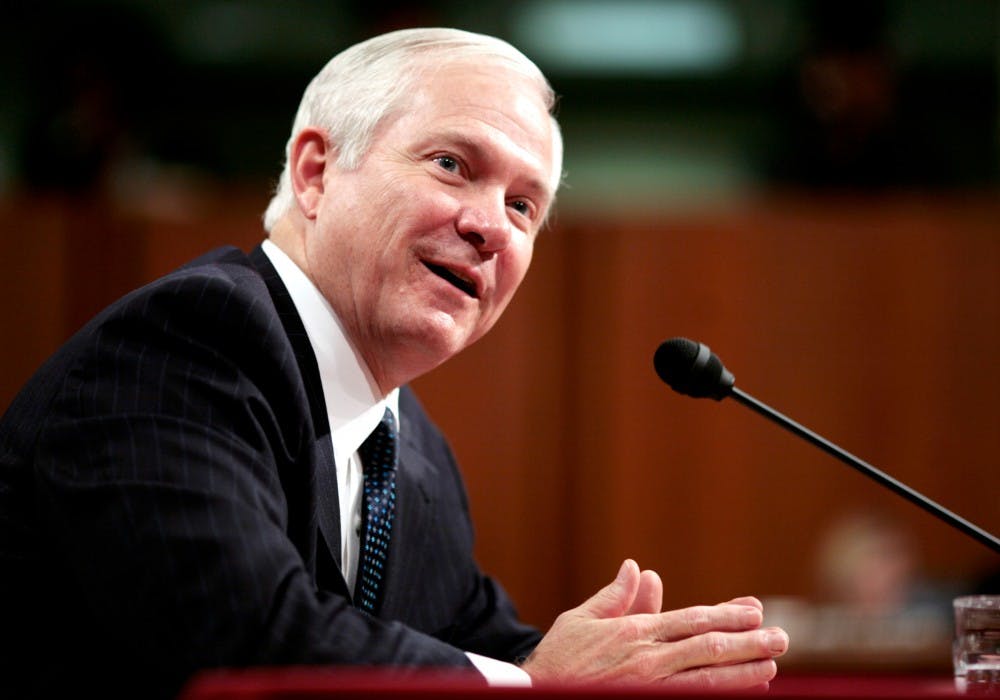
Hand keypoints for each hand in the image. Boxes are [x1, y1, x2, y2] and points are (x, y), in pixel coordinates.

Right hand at [520, 559, 788, 690]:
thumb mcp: (582, 620)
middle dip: (748, 642)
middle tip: (781, 638)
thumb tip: (636, 567)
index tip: (754, 611)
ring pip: (706, 678)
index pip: (692, 620)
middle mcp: (647, 658)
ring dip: (743, 671)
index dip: (726, 615)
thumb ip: (615, 596)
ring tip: (772, 665)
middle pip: (708, 647)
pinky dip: (718, 694)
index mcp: (634, 631)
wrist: (534, 693)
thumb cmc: (559, 659)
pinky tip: (741, 692)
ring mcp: (650, 686)